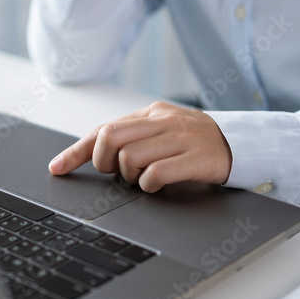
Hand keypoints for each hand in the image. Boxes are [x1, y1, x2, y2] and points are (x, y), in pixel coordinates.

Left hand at [48, 101, 232, 192]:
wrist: (242, 144)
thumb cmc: (197, 143)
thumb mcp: (164, 131)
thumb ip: (136, 137)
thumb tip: (97, 153)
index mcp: (152, 113)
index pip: (104, 128)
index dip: (76, 150)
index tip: (57, 167)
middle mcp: (163, 121)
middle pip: (110, 137)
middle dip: (103, 162)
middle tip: (116, 174)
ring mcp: (180, 138)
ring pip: (130, 157)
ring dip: (129, 176)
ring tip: (143, 179)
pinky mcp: (196, 158)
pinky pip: (156, 173)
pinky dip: (149, 184)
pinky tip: (156, 185)